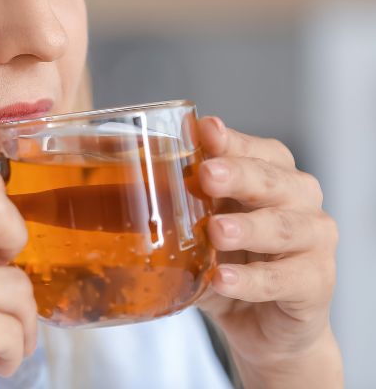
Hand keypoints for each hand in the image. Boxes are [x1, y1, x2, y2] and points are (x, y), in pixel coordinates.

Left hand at [196, 116, 342, 386]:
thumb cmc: (232, 258)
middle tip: (206, 176)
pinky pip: (284, 279)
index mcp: (272, 175)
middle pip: (273, 180)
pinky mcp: (316, 283)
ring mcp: (314, 241)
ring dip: (247, 228)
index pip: (256, 150)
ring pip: (284, 228)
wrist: (262, 322)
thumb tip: (137, 178)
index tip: (203, 132)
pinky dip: (252, 280)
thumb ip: (183, 202)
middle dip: (238, 176)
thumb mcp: (201, 226)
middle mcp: (300, 200)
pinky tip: (223, 279)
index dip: (231, 142)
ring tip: (216, 231)